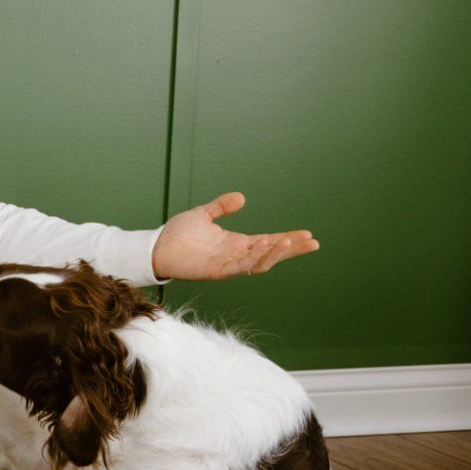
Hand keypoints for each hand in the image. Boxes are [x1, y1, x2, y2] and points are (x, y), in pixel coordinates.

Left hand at [151, 192, 318, 281]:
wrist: (157, 245)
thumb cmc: (178, 233)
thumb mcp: (203, 214)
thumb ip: (222, 206)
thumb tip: (242, 198)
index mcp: (236, 243)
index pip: (268, 241)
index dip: (287, 239)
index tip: (307, 234)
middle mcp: (236, 255)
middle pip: (271, 254)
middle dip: (292, 249)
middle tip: (313, 242)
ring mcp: (228, 265)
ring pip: (260, 263)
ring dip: (276, 253)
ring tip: (292, 242)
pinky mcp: (216, 271)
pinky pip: (240, 267)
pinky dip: (254, 258)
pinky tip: (265, 246)